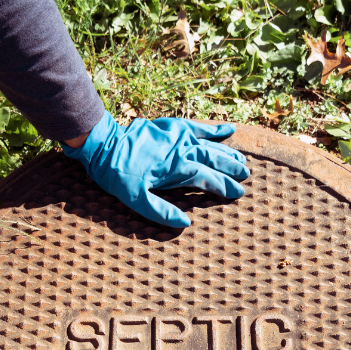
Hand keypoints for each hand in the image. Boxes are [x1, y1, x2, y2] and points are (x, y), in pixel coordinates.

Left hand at [62, 113, 248, 227]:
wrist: (104, 144)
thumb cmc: (118, 175)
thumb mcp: (135, 200)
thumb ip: (161, 212)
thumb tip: (185, 223)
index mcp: (178, 169)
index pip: (208, 179)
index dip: (224, 186)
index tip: (238, 193)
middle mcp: (183, 150)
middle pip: (214, 159)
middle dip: (232, 168)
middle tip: (246, 176)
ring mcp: (178, 136)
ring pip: (210, 144)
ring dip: (227, 152)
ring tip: (242, 160)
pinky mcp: (171, 126)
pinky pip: (197, 126)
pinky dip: (214, 129)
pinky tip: (230, 129)